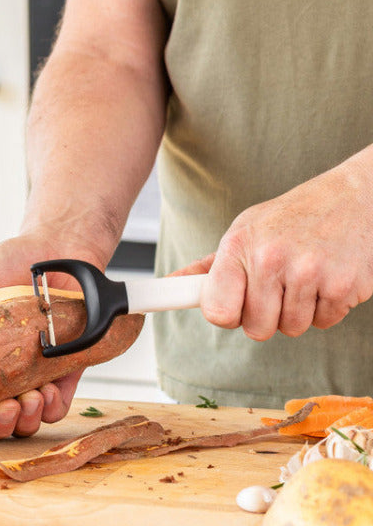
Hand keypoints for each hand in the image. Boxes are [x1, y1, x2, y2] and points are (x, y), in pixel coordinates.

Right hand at [0, 232, 111, 442]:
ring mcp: (35, 375)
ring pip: (26, 421)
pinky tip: (49, 390)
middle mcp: (2, 374)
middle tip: (4, 408)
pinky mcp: (67, 371)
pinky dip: (53, 407)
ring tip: (28, 398)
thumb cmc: (8, 264)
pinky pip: (59, 407)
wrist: (57, 246)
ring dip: (25, 420)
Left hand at [199, 156, 372, 339]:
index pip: (217, 311)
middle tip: (276, 287)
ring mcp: (310, 273)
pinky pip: (324, 323)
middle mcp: (271, 259)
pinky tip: (325, 278)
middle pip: (256, 329)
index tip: (234, 307)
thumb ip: (208, 267)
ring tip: (303, 277)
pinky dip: (325, 308)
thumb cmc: (289, 219)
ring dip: (297, 311)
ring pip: (292, 328)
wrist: (354, 196)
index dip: (227, 315)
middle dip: (265, 316)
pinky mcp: (345, 286)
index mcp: (239, 246)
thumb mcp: (243, 232)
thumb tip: (171, 285)